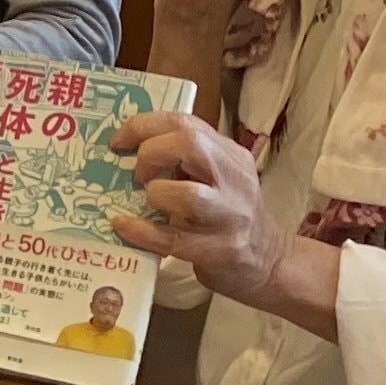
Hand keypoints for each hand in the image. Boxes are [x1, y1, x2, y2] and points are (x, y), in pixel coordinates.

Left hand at [108, 108, 296, 309]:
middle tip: (138, 174)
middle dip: (151, 154)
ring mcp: (229, 217)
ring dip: (156, 194)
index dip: (144, 126)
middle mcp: (235, 180)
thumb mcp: (218, 177)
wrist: (267, 261)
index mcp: (231, 155)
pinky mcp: (218, 251)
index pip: (186, 124)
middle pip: (190, 145)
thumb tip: (130, 148)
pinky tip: (123, 225)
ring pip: (187, 195)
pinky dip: (141, 230)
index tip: (118, 140)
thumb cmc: (229, 215)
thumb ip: (186, 159)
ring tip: (149, 201)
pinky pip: (172, 238)